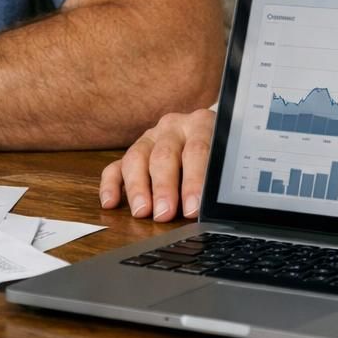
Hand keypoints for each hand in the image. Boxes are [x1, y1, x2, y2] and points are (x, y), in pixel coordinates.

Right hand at [99, 108, 215, 220]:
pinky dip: (111, 185)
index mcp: (201, 124)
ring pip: (137, 158)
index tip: (192, 208)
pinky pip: (116, 166)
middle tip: (164, 213)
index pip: (197, 151)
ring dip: (137, 188)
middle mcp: (173, 127)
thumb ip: (221, 178)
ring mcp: (151, 138)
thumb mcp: (227, 159)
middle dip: (163, 187)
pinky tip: (110, 203)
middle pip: (164, 155)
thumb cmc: (220, 154)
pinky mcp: (134, 153)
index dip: (194, 181)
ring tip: (142, 212)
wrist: (211, 134)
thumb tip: (218, 208)